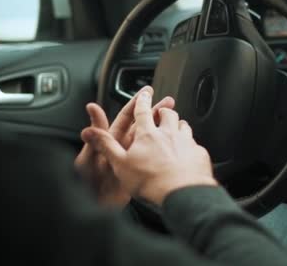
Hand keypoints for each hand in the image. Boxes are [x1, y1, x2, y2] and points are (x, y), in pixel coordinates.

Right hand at [81, 87, 216, 205]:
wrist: (181, 192)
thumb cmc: (149, 181)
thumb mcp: (120, 164)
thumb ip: (106, 146)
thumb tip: (88, 131)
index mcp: (147, 134)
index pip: (143, 111)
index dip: (142, 101)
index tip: (144, 94)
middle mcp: (168, 133)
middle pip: (168, 115)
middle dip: (164, 111)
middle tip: (162, 111)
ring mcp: (186, 142)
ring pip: (184, 126)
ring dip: (179, 125)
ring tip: (177, 127)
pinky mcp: (198, 153)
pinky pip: (196, 144)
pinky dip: (191, 145)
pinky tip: (189, 151)